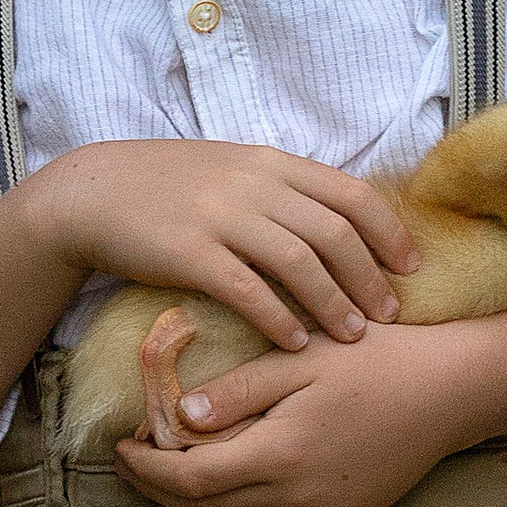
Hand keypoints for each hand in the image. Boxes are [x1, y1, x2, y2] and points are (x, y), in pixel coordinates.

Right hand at [27, 140, 417, 355]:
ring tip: (353, 336)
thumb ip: (283, 191)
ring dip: (334, 303)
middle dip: (370, 278)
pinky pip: (248, 290)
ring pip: (299, 263)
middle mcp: (254, 185)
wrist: (94, 193)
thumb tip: (339, 222)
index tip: (411, 268)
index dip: (389, 233)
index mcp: (272, 163)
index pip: (352, 194)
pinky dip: (279, 319)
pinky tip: (297, 343)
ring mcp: (222, 217)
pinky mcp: (190, 252)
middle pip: (334, 233)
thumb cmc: (169, 188)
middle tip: (390, 316)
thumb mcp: (233, 172)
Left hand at [111, 279, 506, 506]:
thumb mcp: (301, 358)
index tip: (121, 444)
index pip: (190, 476)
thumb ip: (238, 390)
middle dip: (157, 494)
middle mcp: (297, 501)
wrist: (451, 392)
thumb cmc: (377, 360)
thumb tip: (179, 417)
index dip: (146, 466)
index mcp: (280, 454)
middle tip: (129, 470)